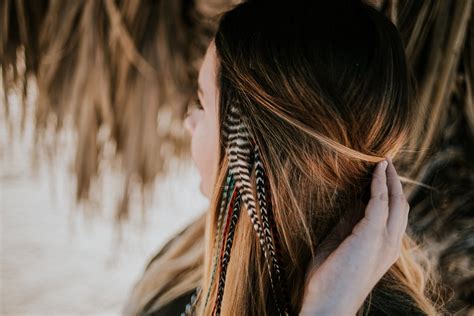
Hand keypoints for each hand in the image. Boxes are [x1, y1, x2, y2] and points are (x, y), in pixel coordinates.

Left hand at [299, 158, 409, 315]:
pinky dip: (379, 183)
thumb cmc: (330, 279)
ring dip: (390, 179)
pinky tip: (375, 170)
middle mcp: (390, 244)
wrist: (327, 303)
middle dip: (395, 182)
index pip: (392, 215)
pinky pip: (380, 200)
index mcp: (384, 248)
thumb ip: (348, 226)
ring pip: (396, 201)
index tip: (379, 175)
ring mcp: (384, 240)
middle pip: (401, 205)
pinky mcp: (371, 234)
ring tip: (383, 162)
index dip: (389, 193)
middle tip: (385, 163)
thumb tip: (350, 204)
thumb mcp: (340, 245)